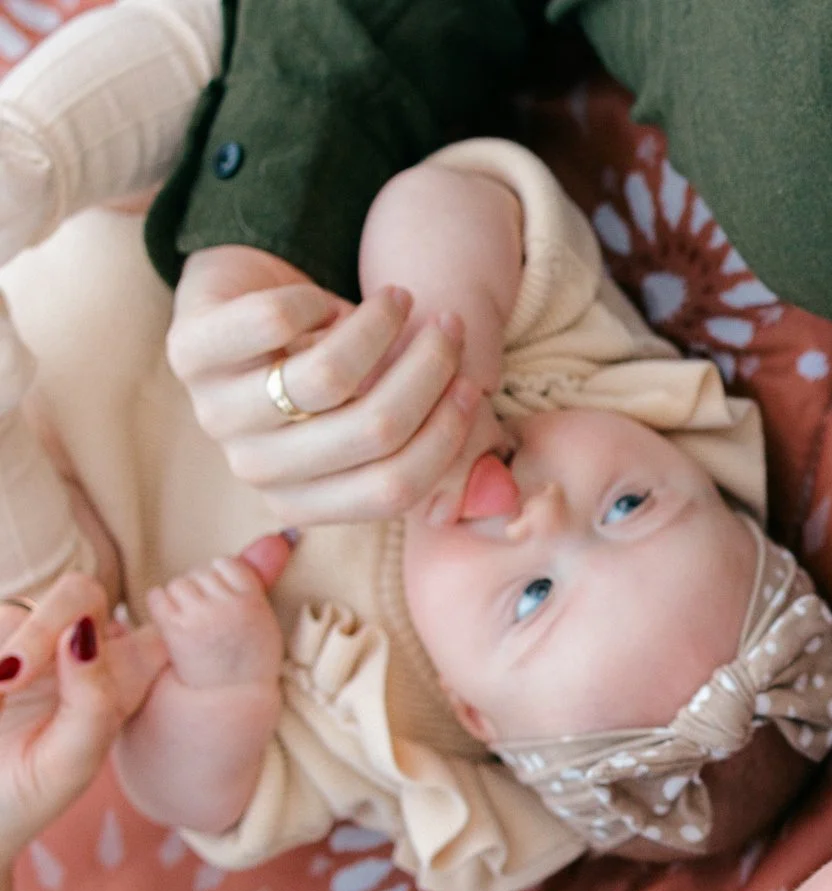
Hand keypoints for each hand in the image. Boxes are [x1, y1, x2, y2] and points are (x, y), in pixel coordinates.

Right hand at [0, 575, 166, 858]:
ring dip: (14, 646)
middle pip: (80, 594)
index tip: (171, 613)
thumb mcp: (70, 762)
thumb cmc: (24, 795)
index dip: (178, 611)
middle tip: (12, 677)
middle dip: (44, 624)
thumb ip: (92, 702)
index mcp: (117, 680)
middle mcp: (74, 654)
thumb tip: (81, 633)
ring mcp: (24, 646)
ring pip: (24, 610)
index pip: (159, 631)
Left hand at [167, 245, 488, 525]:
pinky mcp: (186, 353)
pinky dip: (316, 300)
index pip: (394, 487)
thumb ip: (433, 448)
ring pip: (328, 377)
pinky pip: (274, 323)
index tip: (472, 384)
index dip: (447, 435)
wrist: (243, 305)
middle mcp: (254, 469)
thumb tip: (495, 496)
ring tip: (400, 300)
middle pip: (373, 430)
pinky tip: (322, 297)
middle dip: (429, 369)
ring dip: (382, 327)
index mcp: (301, 500)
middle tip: (448, 326)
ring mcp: (214, 414)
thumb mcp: (376, 413)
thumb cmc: (326, 366)